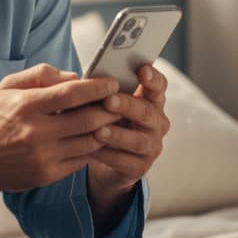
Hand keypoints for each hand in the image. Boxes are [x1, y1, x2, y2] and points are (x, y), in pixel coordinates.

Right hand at [0, 63, 122, 206]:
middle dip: (110, 109)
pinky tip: (91, 138)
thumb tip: (74, 76)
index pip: (71, 93)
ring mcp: (43, 156)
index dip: (96, 87)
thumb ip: (41, 75)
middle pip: (89, 119)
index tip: (111, 83)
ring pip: (90, 141)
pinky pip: (81, 160)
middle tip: (119, 103)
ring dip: (105, 130)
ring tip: (109, 120)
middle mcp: (36, 132)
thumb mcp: (8, 86)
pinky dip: (90, 148)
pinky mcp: (47, 174)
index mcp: (27, 106)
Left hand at [87, 64, 170, 194]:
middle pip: (147, 112)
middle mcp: (156, 123)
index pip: (158, 87)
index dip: (153, 78)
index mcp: (149, 101)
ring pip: (138, 140)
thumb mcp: (105, 104)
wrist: (107, 160)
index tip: (142, 70)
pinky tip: (91, 150)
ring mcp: (151, 146)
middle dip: (127, 105)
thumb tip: (79, 78)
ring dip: (118, 134)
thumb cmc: (105, 121)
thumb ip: (101, 91)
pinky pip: (125, 161)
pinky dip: (108, 155)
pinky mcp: (140, 167)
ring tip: (98, 130)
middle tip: (108, 100)